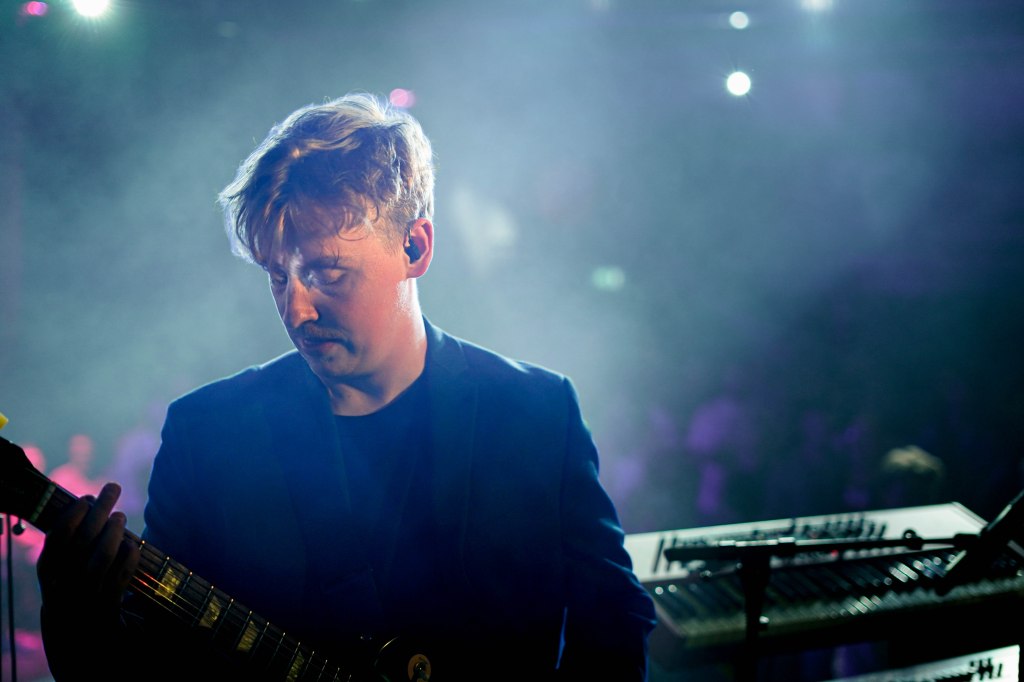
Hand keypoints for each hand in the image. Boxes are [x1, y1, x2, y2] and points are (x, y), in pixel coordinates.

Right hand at [37, 481, 139, 622]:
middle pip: (84, 539)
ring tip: (119, 516)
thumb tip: (93, 501)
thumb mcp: (59, 565)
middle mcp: (63, 583)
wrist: (73, 631)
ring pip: (102, 557)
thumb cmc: (69, 582)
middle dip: (101, 508)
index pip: (58, 536)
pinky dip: (129, 555)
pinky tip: (130, 544)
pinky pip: (121, 575)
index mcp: (48, 570)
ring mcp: (85, 596)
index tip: (87, 498)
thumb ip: (69, 540)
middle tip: (113, 488)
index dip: (74, 512)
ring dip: (114, 530)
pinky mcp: (107, 607)